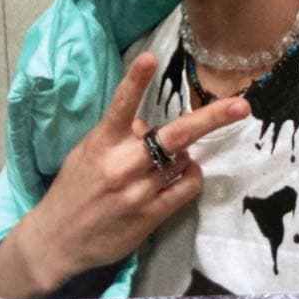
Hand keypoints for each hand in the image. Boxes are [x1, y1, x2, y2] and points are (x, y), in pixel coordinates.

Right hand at [12, 52, 250, 294]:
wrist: (58, 240)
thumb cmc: (74, 187)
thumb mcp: (89, 151)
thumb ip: (119, 133)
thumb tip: (150, 124)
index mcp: (103, 143)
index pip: (122, 105)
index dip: (136, 80)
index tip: (149, 58)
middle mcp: (123, 164)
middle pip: (174, 135)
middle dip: (211, 118)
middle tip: (241, 106)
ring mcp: (139, 192)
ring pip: (184, 159)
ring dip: (184, 154)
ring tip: (166, 159)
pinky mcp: (151, 215)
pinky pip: (187, 187)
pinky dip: (191, 175)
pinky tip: (182, 173)